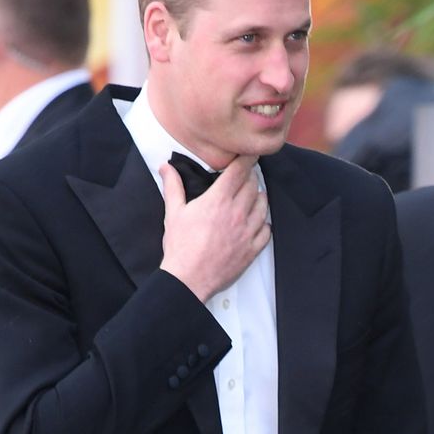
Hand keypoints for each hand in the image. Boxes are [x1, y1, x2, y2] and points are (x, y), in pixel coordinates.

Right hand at [158, 155, 270, 301]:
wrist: (189, 279)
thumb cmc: (180, 246)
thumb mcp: (173, 213)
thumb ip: (173, 186)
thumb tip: (166, 167)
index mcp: (218, 200)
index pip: (240, 171)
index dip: (248, 159)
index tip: (251, 154)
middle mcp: (237, 212)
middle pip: (254, 186)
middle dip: (250, 178)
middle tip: (244, 178)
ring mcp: (248, 231)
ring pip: (264, 205)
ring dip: (259, 198)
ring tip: (251, 198)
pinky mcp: (253, 248)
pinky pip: (267, 230)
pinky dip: (264, 223)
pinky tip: (257, 222)